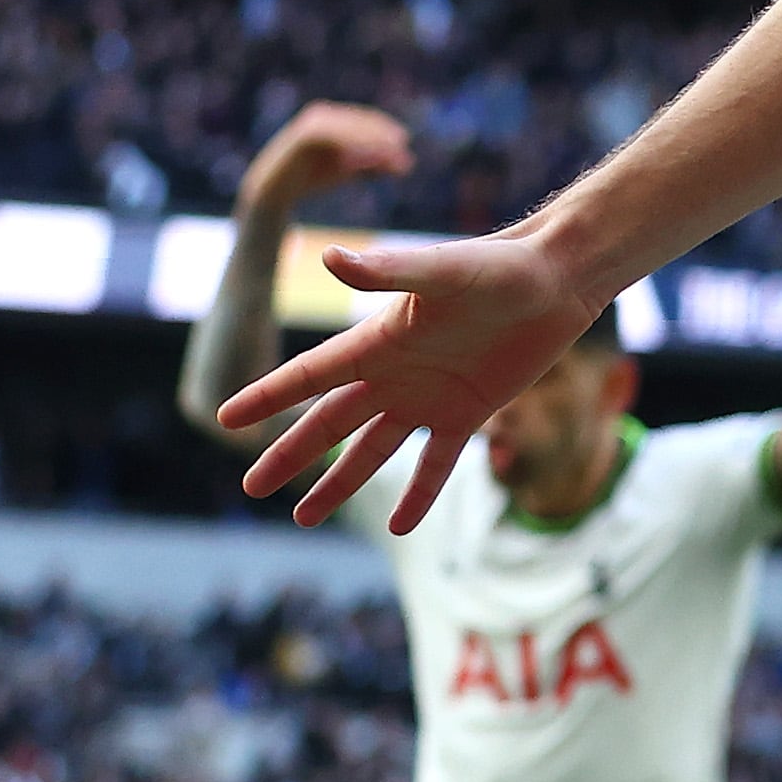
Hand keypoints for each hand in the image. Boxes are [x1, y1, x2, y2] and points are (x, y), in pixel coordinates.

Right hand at [219, 230, 596, 530]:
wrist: (558, 277)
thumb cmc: (500, 265)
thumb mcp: (443, 271)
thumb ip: (389, 271)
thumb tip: (330, 256)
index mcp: (379, 341)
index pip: (311, 375)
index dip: (269, 396)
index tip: (224, 415)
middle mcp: (396, 373)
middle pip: (330, 422)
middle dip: (290, 455)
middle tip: (252, 486)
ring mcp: (430, 396)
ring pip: (372, 451)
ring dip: (340, 483)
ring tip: (304, 518)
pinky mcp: (470, 412)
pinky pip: (437, 464)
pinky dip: (419, 493)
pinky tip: (399, 525)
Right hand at [242, 102, 413, 211]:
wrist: (272, 195)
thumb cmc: (312, 178)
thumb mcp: (348, 170)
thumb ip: (374, 165)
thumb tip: (408, 164)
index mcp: (331, 120)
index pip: (362, 119)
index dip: (383, 127)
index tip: (403, 140)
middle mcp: (319, 118)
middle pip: (354, 120)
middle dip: (377, 132)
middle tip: (400, 143)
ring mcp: (307, 127)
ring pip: (342, 127)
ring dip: (365, 137)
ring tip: (386, 151)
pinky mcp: (298, 138)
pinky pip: (326, 136)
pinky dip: (346, 142)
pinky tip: (362, 156)